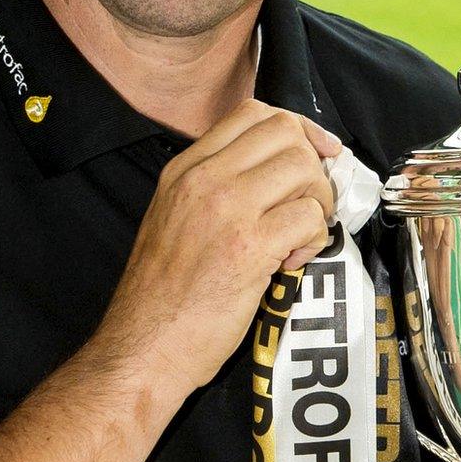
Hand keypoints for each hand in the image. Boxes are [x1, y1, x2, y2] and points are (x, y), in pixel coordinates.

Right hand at [97, 100, 341, 389]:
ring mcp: (226, 210)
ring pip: (304, 168)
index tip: (316, 154)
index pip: (252, 112)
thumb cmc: (162, 296)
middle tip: (308, 204)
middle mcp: (204, 179)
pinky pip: (308, 216)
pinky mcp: (248, 248)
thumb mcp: (174, 218)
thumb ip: (215, 188)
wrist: (142, 348)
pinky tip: (291, 262)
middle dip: (313, 164)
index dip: (297, 128)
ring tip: (299, 235)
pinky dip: (314, 238)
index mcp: (184, 169)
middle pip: (285, 130)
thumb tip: (276, 173)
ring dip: (318, 201)